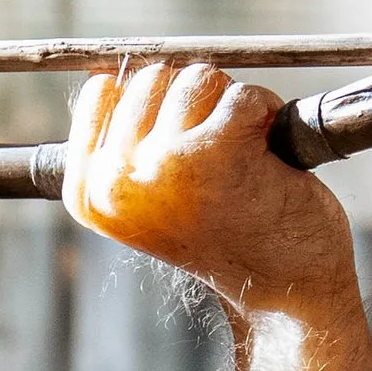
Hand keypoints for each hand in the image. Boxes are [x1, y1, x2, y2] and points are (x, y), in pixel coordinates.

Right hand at [63, 62, 371, 370]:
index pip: (104, 91)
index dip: (157, 102)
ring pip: (198, 79)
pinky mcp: (220, 149)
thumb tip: (113, 76)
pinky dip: (266, 113)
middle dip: (197, 103)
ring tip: (245, 156)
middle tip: (222, 154)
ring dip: (232, 106)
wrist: (282, 294)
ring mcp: (165, 162)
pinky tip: (268, 154)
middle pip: (153, 79)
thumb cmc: (224, 236)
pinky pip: (243, 95)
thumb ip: (124, 147)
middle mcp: (115, 179)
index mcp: (89, 191)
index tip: (183, 143)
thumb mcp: (151, 199)